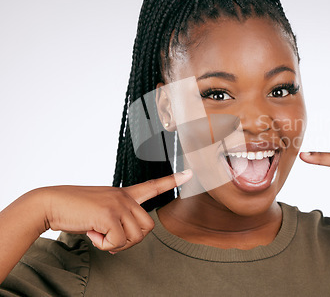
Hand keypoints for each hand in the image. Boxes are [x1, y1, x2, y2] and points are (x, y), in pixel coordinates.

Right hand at [39, 170, 191, 252]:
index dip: (173, 181)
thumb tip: (122, 242)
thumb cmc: (75, 210)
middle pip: (147, 228)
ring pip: (135, 237)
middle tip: (108, 238)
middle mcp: (125, 197)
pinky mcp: (109, 214)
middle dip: (130, 240)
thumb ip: (118, 220)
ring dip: (115, 244)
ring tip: (97, 233)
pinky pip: (118, 242)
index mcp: (125, 194)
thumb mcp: (102, 211)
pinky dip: (104, 245)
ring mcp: (119, 204)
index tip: (191, 173)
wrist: (51, 204)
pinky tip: (91, 233)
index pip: (153, 186)